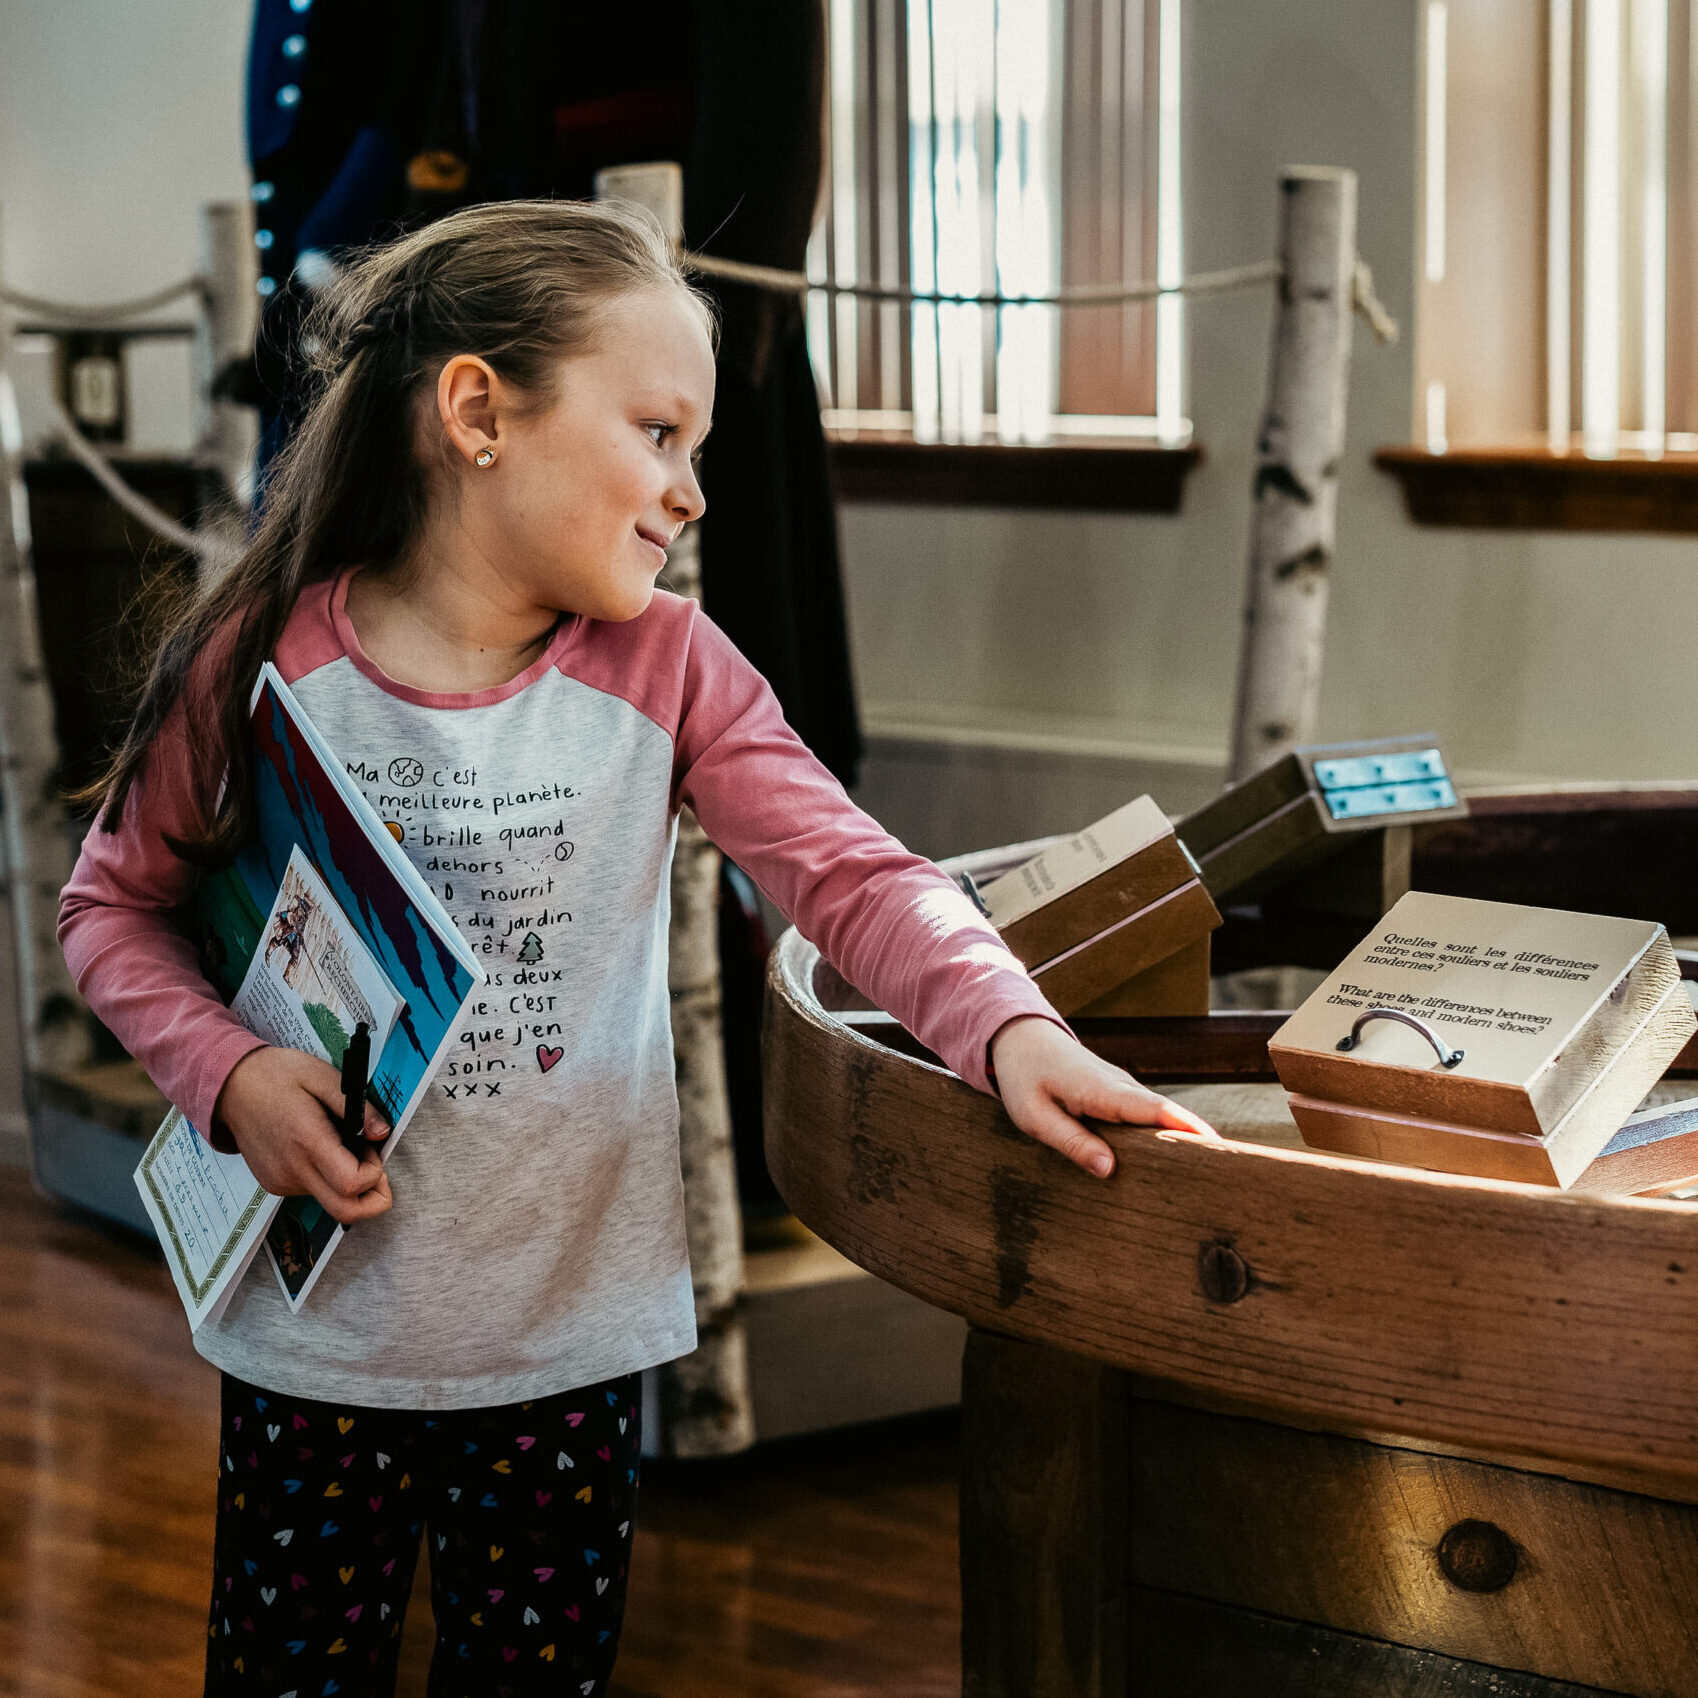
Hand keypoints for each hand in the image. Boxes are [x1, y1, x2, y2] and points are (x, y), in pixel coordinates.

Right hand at [215, 1046, 393, 1224]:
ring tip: (338, 1143)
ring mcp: (281, 1181)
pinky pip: (311, 1191)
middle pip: (344, 1210)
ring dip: (347, 1182)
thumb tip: (382, 1132)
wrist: (231, 1087)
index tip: (373, 1149)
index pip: (351, 1184)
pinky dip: (326, 1177)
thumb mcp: (322, 1076)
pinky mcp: (274, 1184)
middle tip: (375, 1168)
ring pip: (329, 1200)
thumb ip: (357, 1107)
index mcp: (308, 1141)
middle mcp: (293, 1169)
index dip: (374, 1173)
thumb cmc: (275, 1076)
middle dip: (372, 1199)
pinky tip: (319, 1148)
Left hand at [989, 1014, 1217, 1178]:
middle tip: (1227, 1175)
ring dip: (1184, 1139)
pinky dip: (1165, 1133)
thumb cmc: (1024, 1077)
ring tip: (1211, 1176)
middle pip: (1168, 1115)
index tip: (1216, 1147)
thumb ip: (1072, 1142)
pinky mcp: (1120, 1094)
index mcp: (1100, 1089)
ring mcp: (1123, 1088)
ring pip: (1160, 1116)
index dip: (1186, 1128)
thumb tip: (1109, 1170)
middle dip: (1197, 1140)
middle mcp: (1121, 1085)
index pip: (1153, 1110)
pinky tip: (1175, 1161)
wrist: (1021, 1037)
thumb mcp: (1034, 1116)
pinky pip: (1148, 1115)